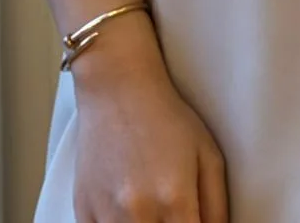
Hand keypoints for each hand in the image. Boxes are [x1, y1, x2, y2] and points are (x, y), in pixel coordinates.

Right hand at [69, 24, 228, 222]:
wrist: (117, 89)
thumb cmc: (165, 118)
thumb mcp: (208, 155)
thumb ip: (217, 206)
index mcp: (175, 199)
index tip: (193, 221)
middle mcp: (138, 211)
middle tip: (173, 212)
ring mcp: (106, 212)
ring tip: (152, 208)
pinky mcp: (82, 209)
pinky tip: (126, 210)